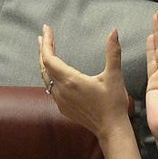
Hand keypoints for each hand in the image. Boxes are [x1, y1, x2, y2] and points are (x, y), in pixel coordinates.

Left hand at [40, 25, 130, 141]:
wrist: (110, 128)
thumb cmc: (113, 102)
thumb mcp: (114, 75)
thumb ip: (113, 52)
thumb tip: (113, 32)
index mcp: (71, 80)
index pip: (49, 58)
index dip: (46, 43)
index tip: (46, 29)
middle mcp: (61, 90)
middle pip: (44, 67)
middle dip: (43, 50)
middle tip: (44, 36)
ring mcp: (60, 100)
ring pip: (46, 78)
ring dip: (45, 63)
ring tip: (46, 52)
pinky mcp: (63, 108)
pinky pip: (51, 88)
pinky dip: (50, 76)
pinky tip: (56, 74)